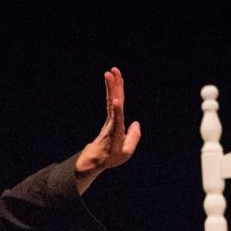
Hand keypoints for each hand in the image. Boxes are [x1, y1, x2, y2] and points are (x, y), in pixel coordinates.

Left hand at [74, 66, 141, 192]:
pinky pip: (112, 101)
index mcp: (116, 132)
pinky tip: (113, 81)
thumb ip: (133, 138)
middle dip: (113, 87)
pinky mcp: (110, 117)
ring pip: (112, 99)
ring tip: (111, 71)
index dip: (116, 110)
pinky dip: (113, 90)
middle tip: (112, 72)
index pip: (116, 119)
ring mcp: (110, 119)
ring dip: (112, 84)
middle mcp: (112, 122)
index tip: (114, 100)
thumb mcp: (125, 153)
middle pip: (113, 102)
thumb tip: (136, 123)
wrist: (95, 159)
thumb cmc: (111, 157)